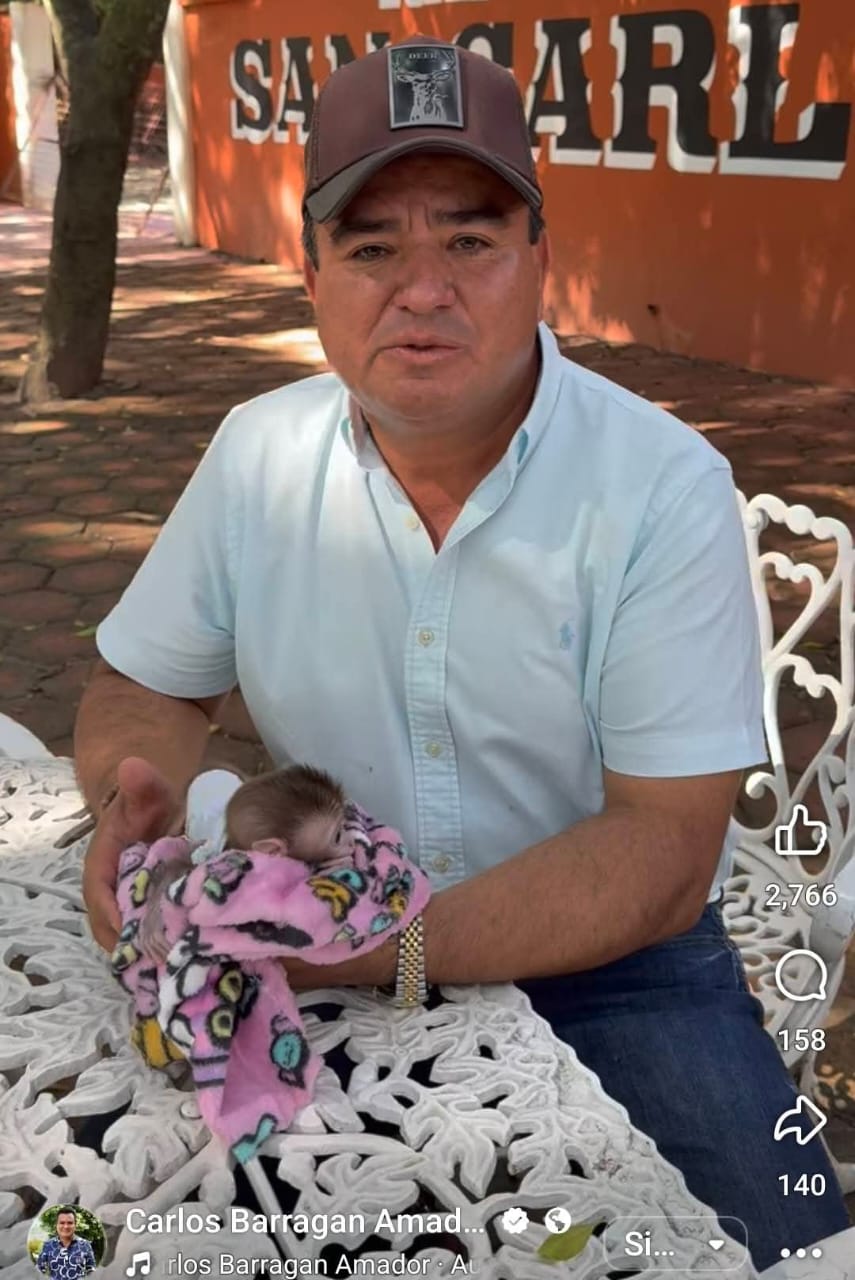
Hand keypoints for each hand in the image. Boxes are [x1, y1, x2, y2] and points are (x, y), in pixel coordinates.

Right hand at [83, 756, 182, 951]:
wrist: (156, 808)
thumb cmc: (148, 802)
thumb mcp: (147, 791)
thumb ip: (141, 784)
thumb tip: (132, 767)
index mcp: (102, 865)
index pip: (98, 894)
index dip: (112, 915)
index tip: (132, 932)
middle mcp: (109, 891)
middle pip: (113, 926)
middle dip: (135, 945)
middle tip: (163, 958)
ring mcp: (128, 905)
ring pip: (131, 936)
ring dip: (150, 951)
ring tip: (177, 963)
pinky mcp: (148, 913)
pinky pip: (150, 936)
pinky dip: (164, 947)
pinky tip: (188, 957)